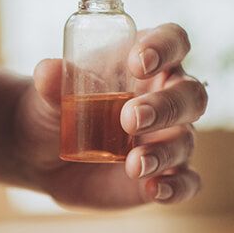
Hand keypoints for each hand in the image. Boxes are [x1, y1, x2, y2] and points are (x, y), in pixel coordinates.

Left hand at [13, 23, 207, 208]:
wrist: (43, 154)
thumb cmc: (56, 108)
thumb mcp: (49, 93)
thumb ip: (51, 81)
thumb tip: (48, 70)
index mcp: (148, 61)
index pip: (173, 41)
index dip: (165, 47)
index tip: (138, 61)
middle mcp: (167, 96)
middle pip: (190, 94)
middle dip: (165, 106)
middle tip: (130, 118)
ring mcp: (169, 137)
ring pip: (185, 140)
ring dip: (163, 152)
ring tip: (133, 164)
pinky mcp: (165, 173)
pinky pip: (186, 182)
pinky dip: (176, 188)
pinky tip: (155, 190)